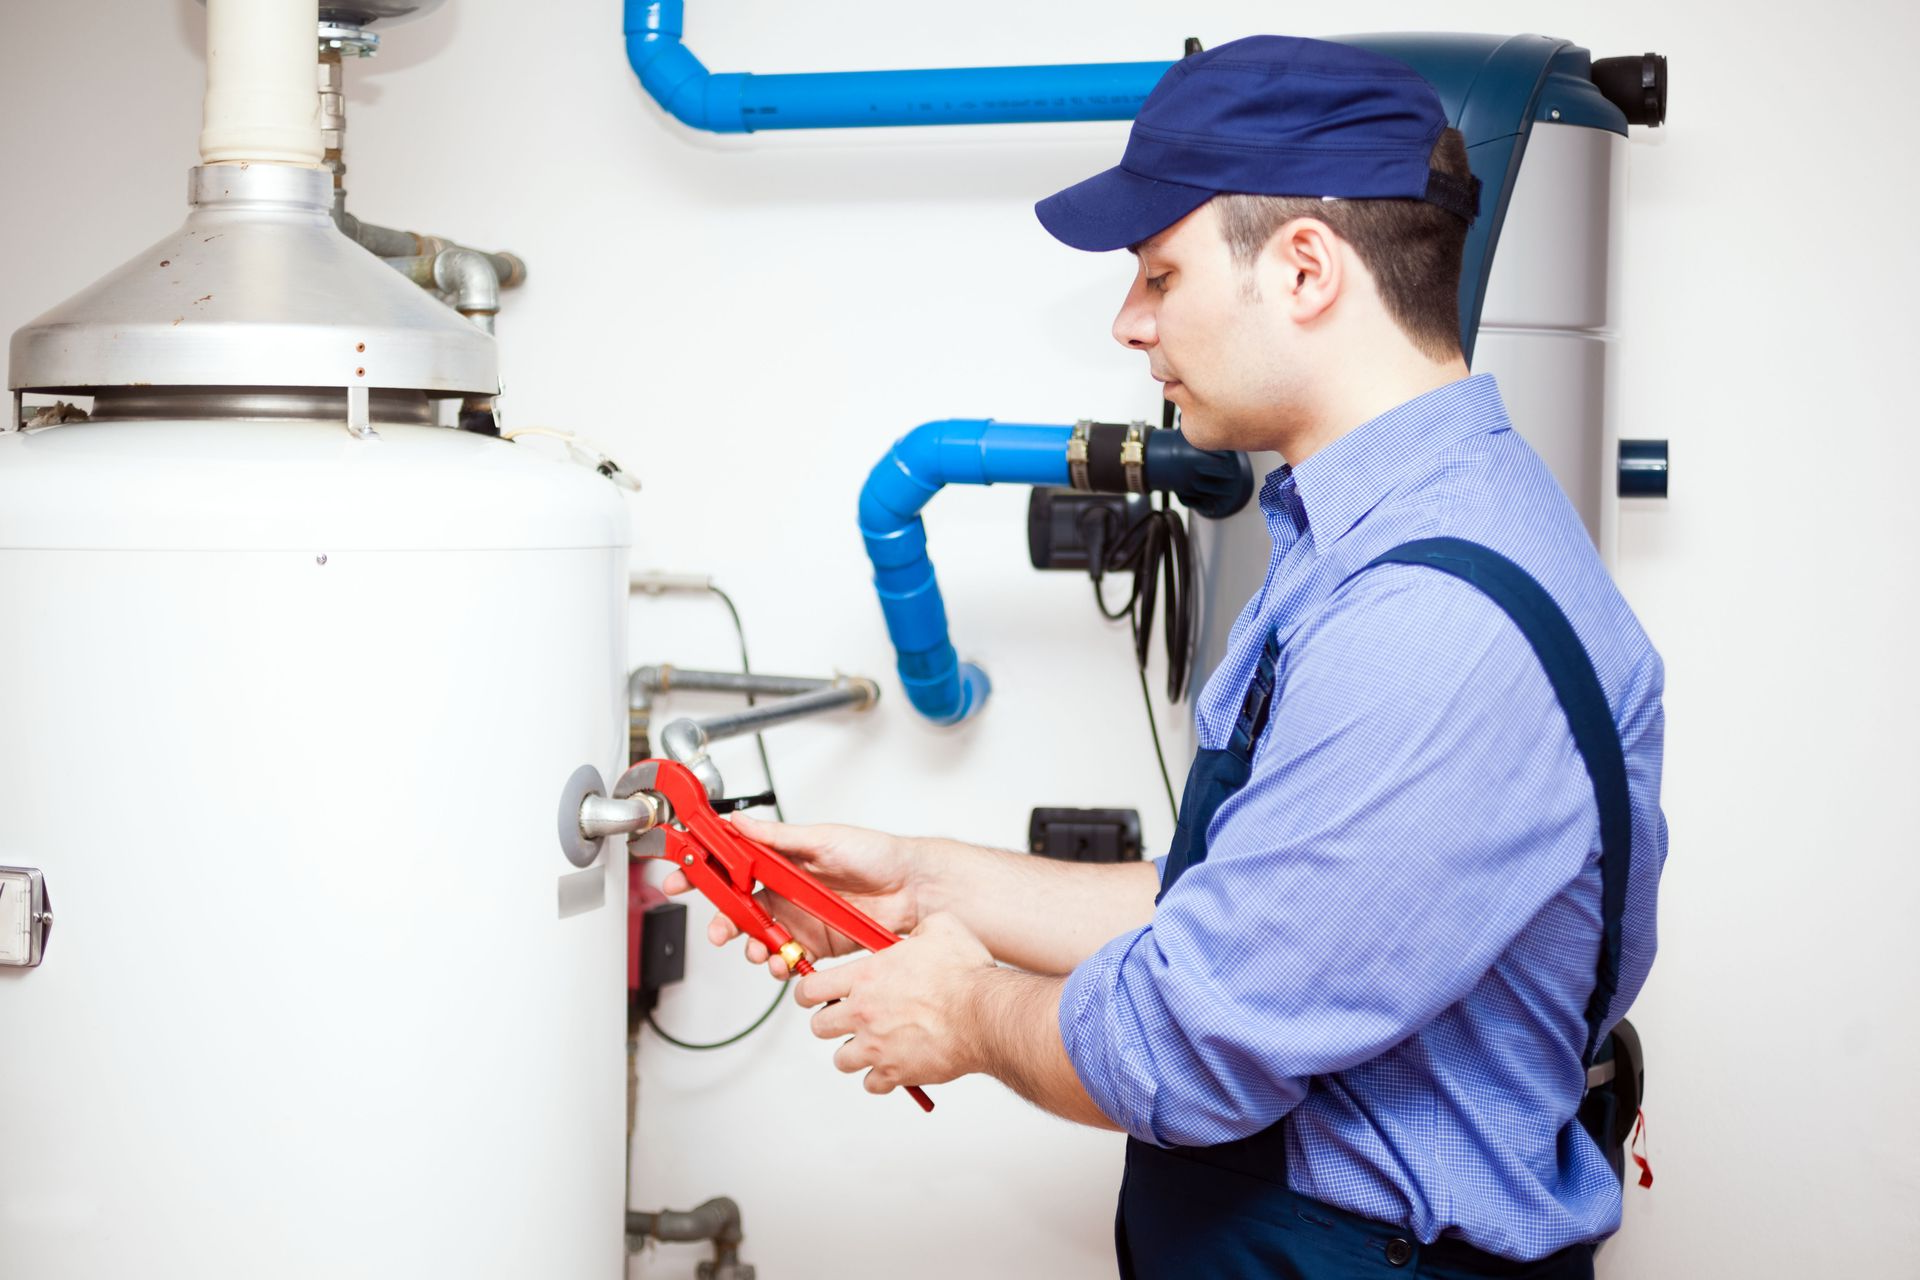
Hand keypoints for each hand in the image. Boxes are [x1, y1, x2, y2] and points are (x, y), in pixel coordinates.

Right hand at [662, 814, 922, 976]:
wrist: (916, 889)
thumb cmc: (877, 855)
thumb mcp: (824, 838)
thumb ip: (779, 837)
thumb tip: (740, 823)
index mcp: (783, 860)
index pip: (733, 864)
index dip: (704, 871)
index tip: (681, 878)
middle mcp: (787, 889)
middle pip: (740, 907)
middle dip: (723, 921)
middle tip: (718, 931)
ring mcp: (800, 918)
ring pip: (759, 936)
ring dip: (750, 946)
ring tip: (756, 951)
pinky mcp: (817, 943)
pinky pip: (788, 956)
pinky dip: (778, 963)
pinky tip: (781, 963)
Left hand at [795, 912, 995, 1094]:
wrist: (985, 1016)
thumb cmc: (965, 975)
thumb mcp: (940, 928)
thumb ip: (917, 930)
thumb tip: (915, 935)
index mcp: (866, 978)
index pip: (810, 989)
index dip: (809, 992)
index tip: (815, 995)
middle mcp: (863, 1014)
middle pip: (819, 1027)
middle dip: (831, 1023)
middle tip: (850, 1019)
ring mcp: (876, 1047)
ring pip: (841, 1060)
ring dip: (854, 1053)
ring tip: (874, 1044)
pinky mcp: (895, 1073)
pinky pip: (872, 1083)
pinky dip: (881, 1077)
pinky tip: (896, 1064)